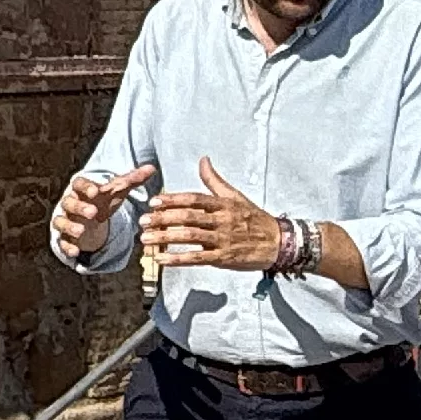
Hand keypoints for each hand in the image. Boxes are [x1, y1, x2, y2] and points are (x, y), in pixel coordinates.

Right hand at [49, 163, 155, 260]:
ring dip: (70, 226)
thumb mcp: (116, 191)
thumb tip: (152, 168)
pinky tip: (75, 252)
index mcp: (81, 189)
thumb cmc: (101, 200)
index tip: (96, 191)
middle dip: (79, 207)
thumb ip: (132, 180)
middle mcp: (70, 203)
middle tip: (93, 212)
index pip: (79, 184)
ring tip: (81, 231)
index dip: (86, 187)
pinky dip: (67, 247)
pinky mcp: (64, 236)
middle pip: (68, 202)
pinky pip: (62, 241)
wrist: (87, 218)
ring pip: (61, 221)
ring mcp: (66, 219)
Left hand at [149, 158, 282, 270]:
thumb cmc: (254, 218)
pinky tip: (162, 259)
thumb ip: (214, 180)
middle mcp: (222, 220)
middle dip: (163, 219)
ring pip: (190, 237)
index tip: (154, 201)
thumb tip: (203, 160)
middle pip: (188, 217)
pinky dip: (178, 259)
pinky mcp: (223, 258)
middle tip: (143, 221)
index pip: (194, 199)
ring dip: (166, 238)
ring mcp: (222, 239)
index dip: (173, 200)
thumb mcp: (236, 196)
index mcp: (223, 204)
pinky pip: (197, 258)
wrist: (277, 243)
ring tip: (146, 239)